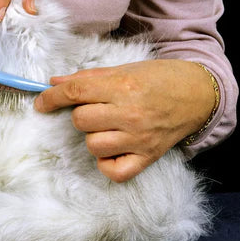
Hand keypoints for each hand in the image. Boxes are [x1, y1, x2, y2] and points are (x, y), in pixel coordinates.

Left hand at [34, 60, 216, 182]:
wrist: (198, 94)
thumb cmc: (159, 78)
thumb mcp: (124, 69)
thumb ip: (87, 78)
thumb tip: (54, 83)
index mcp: (123, 86)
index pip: (75, 92)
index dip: (51, 97)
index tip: (41, 102)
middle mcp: (130, 113)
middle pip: (80, 120)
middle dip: (81, 113)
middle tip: (96, 108)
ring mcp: (139, 138)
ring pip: (93, 145)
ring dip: (93, 136)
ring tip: (108, 126)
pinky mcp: (148, 157)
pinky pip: (113, 171)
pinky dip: (106, 163)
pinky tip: (112, 149)